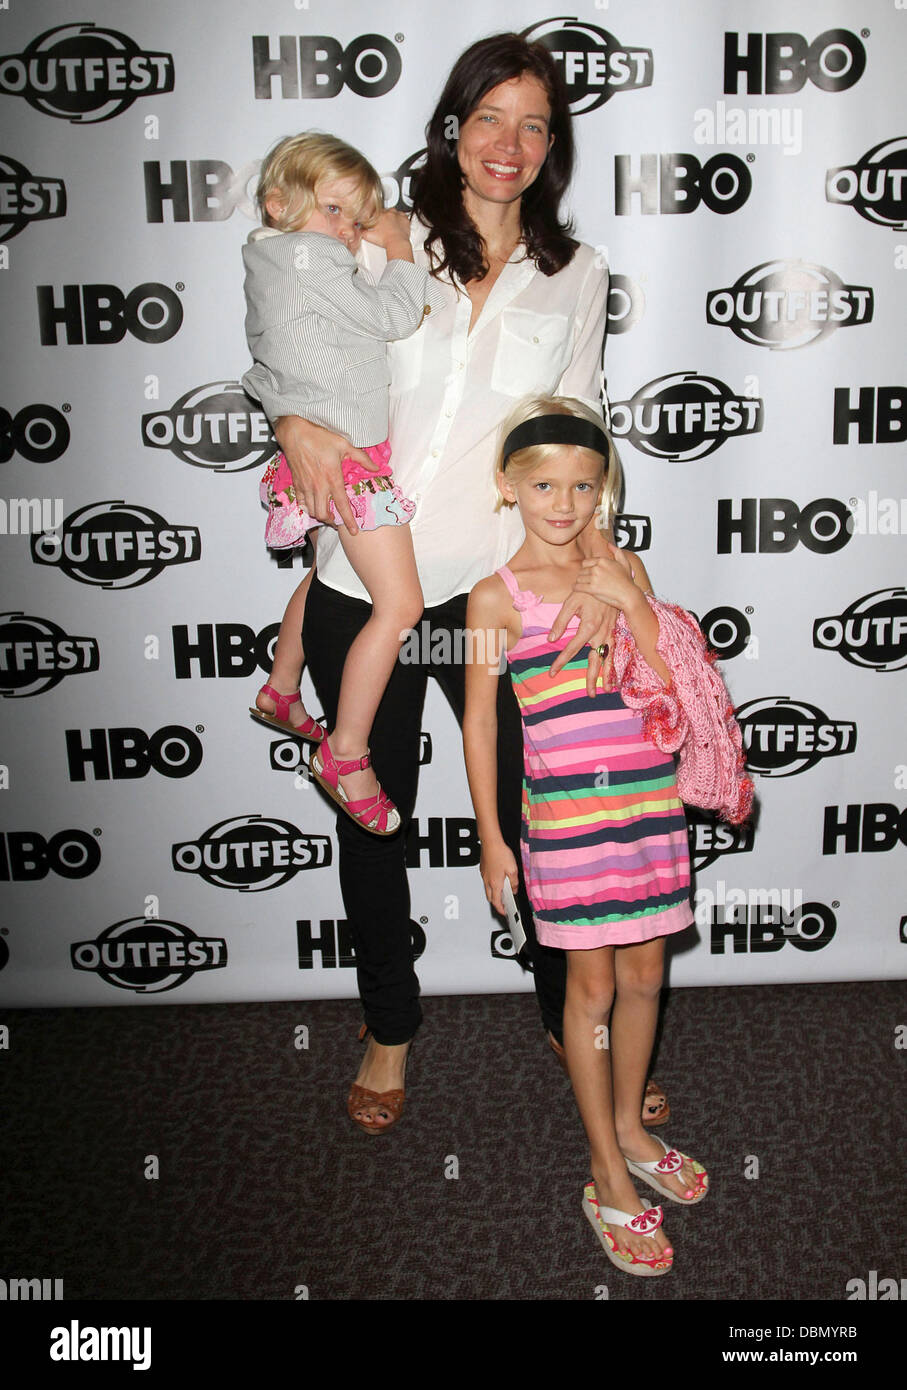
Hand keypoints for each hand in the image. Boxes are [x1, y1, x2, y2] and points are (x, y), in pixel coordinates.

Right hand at [271, 416, 377, 534]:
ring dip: (320, 516)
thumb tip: (376, 468)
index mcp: (332, 478)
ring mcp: (306, 486)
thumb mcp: (344, 445)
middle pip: (323, 515)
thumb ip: (362, 458)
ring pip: (312, 512)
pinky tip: (313, 505)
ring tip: (327, 513)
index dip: (349, 521)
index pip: (342, 506)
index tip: (354, 530)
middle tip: (338, 520)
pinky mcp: (297, 484)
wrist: (295, 432)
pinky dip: (307, 508)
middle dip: (332, 521)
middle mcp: (318, 486)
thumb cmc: (319, 437)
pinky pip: (301, 504)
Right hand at [362, 210, 412, 257]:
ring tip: (391, 224)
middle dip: (384, 216)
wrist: (397, 243)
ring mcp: (398, 215)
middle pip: (386, 211)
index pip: (376, 212)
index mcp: (380, 215)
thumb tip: (359, 231)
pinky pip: (403, 215)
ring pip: (394, 212)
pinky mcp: (405, 219)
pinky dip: (401, 218)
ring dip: (393, 216)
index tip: (377, 221)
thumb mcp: (369, 237)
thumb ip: (362, 232)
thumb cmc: (385, 240)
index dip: (376, 216)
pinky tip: (399, 223)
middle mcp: (389, 213)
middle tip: (384, 224)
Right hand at [480, 840, 519, 915]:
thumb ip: (514, 882)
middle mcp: (488, 881)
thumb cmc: (500, 854)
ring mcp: (484, 875)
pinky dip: (491, 884)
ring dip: (494, 893)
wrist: (491, 842)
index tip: (505, 912)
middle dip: (497, 903)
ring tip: (503, 891)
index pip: (497, 902)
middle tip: (504, 904)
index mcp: (495, 883)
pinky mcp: (483, 870)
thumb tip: (514, 889)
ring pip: (487, 890)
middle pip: (490, 898)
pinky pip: (486, 881)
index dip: (501, 910)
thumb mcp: (513, 869)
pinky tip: (498, 879)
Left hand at [547, 591, 616, 695]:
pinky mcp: (615, 630)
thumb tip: (551, 638)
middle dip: (592, 679)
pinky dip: (615, 663)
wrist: (608, 579)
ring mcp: (610, 632)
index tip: (552, 673)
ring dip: (608, 674)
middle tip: (589, 695)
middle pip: (596, 661)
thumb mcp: (570, 601)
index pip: (572, 649)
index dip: (561, 662)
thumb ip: (561, 621)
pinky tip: (615, 673)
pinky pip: (616, 650)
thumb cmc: (588, 589)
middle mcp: (601, 632)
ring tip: (607, 689)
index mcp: (589, 626)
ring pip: (609, 658)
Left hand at [573, 543, 638, 609]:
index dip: (586, 569)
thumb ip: (617, 551)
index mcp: (602, 561)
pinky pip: (577, 587)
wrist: (629, 595)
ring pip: (578, 579)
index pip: (585, 562)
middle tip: (588, 582)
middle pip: (581, 571)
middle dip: (583, 576)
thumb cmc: (627, 580)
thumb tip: (609, 544)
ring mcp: (594, 578)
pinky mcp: (592, 589)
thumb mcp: (625, 562)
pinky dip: (576, 588)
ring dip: (580, 583)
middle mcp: (597, 568)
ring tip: (584, 586)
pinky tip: (578, 589)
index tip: (589, 574)